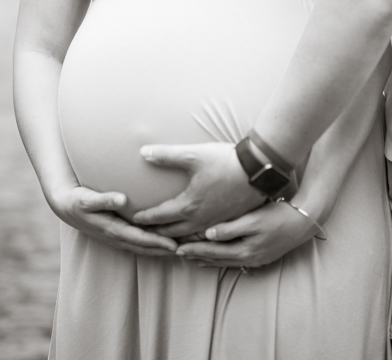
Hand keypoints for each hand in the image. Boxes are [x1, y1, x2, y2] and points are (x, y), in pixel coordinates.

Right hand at [49, 184, 178, 255]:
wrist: (65, 206)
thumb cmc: (77, 200)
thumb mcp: (87, 199)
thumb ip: (104, 199)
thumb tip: (122, 199)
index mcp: (113, 229)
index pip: (140, 238)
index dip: (157, 243)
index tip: (174, 245)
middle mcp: (117, 236)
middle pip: (145, 247)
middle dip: (165, 250)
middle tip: (187, 250)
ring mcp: (117, 237)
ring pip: (143, 246)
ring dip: (160, 249)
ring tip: (181, 248)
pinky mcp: (117, 233)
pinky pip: (138, 241)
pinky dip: (152, 243)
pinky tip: (164, 240)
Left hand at [132, 142, 263, 235]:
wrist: (258, 170)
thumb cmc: (225, 161)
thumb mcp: (194, 154)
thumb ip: (167, 155)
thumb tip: (144, 152)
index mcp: (188, 206)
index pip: (159, 216)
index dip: (144, 218)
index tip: (133, 219)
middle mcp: (200, 220)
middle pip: (171, 232)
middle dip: (155, 233)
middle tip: (142, 234)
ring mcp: (215, 224)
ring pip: (188, 238)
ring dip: (174, 239)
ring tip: (165, 239)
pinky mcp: (228, 222)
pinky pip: (205, 237)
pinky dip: (193, 239)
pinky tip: (193, 235)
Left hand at [172, 200, 318, 268]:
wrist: (304, 220)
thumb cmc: (279, 215)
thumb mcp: (254, 219)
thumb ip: (231, 228)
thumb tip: (209, 234)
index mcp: (245, 250)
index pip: (213, 251)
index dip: (195, 248)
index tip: (177, 247)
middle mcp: (248, 258)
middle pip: (217, 259)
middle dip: (197, 255)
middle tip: (178, 253)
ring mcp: (255, 258)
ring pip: (225, 261)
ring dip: (208, 258)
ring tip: (192, 257)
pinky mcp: (260, 254)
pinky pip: (235, 259)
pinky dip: (222, 258)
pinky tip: (217, 255)